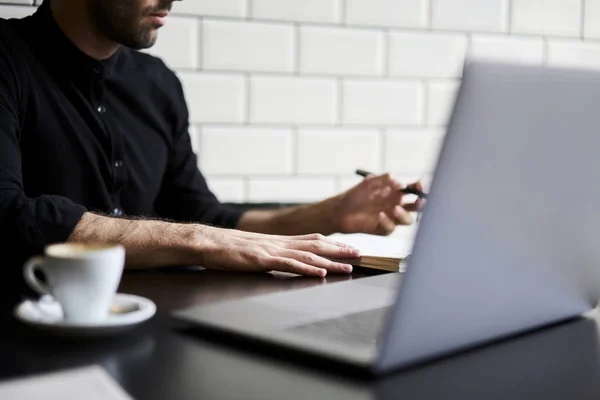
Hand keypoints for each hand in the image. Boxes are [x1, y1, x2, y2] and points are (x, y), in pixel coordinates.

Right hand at [198, 227, 360, 276]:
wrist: (209, 243)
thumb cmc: (229, 248)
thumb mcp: (257, 250)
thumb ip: (273, 254)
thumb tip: (289, 261)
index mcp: (279, 241)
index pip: (313, 240)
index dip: (334, 244)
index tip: (350, 247)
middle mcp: (280, 243)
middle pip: (316, 246)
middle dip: (340, 250)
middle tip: (360, 254)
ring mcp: (272, 250)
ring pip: (308, 256)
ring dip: (330, 262)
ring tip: (348, 267)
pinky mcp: (263, 260)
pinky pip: (289, 264)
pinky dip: (306, 269)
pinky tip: (319, 273)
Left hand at [334, 173, 423, 235]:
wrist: (340, 209)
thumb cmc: (356, 195)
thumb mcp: (370, 182)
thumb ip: (385, 180)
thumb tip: (401, 184)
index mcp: (396, 194)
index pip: (413, 191)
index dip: (419, 188)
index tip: (419, 184)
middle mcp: (396, 206)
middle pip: (416, 207)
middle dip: (420, 204)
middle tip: (418, 201)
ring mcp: (391, 219)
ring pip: (407, 220)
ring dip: (404, 215)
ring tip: (395, 208)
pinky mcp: (382, 229)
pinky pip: (391, 228)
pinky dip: (387, 222)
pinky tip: (380, 215)